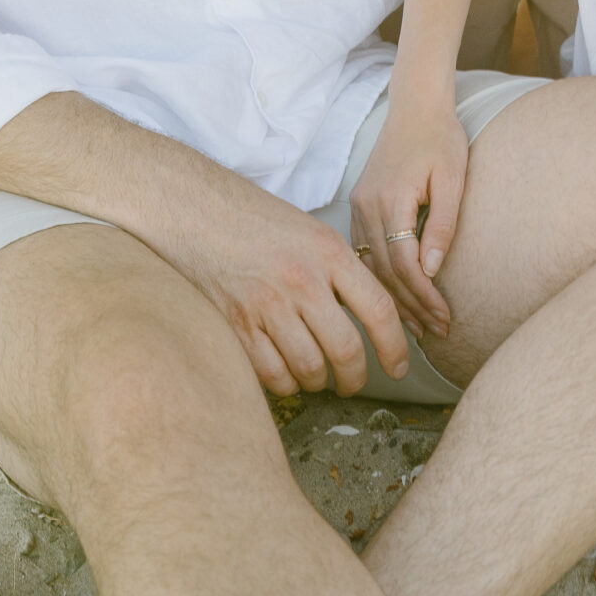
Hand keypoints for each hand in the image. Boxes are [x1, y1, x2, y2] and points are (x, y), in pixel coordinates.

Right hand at [152, 167, 409, 399]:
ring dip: (318, 383)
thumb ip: (340, 273)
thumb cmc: (256, 222)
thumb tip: (368, 317)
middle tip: (353, 384)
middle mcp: (302, 281)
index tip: (400, 368)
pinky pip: (272, 374)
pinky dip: (284, 383)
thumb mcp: (311, 233)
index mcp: (329, 253)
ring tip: (317, 377)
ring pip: (309, 369)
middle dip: (356, 378)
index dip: (395, 347)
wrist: (195, 210)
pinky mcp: (237, 326)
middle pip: (346, 350)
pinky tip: (285, 373)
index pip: (379, 310)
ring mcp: (267, 306)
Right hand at [349, 87, 468, 337]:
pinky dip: (379, 280)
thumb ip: (443, 224)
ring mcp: (358, 206)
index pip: (403, 263)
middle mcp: (367, 205)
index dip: (424, 296)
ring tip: (417, 329)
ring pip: (370, 266)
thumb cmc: (441, 139)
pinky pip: (364, 253)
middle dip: (410, 307)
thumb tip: (432, 270)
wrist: (415, 107)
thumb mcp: (453, 178)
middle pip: (384, 271)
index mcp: (390, 197)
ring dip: (393, 299)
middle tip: (435, 334)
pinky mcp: (358, 206)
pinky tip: (394, 300)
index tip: (445, 318)